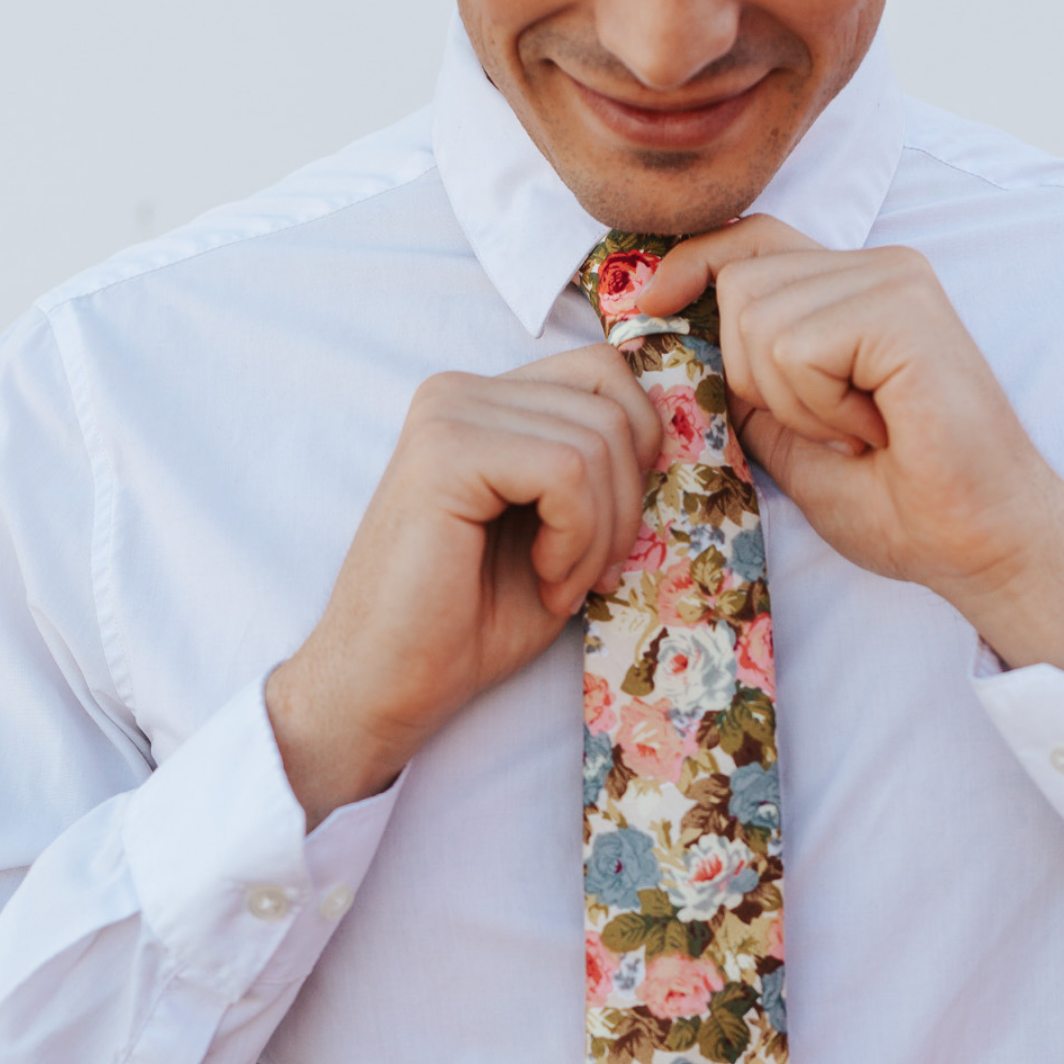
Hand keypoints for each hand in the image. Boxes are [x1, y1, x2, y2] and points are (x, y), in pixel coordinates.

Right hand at [267, 347, 658, 827]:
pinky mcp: (444, 452)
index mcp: (486, 401)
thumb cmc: (469, 625)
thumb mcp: (562, 535)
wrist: (385, 687)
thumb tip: (677, 432)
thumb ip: (601, 473)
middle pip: (613, 404)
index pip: (608, 376)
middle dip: (625, 504)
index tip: (602, 540)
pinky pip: (567, 470)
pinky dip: (577, 538)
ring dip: (600, 532)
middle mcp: (461, 390)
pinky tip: (543, 578)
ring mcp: (448, 412)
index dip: (635, 459)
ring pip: (598, 440)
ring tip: (556, 582)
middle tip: (583, 574)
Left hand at [643, 218, 1063, 674]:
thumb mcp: (795, 443)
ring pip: (758, 316)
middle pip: (741, 282)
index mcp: (856, 291)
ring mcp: (894, 279)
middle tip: (832, 430)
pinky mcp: (903, 307)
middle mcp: (878, 268)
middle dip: (753, 376)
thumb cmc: (906, 505)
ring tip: (858, 433)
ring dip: (791, 400)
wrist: (983, 544)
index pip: (753, 241)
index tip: (650, 306)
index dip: (692, 263)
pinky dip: (817, 405)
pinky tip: (873, 430)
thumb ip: (747, 391)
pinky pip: (795, 344)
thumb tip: (682, 349)